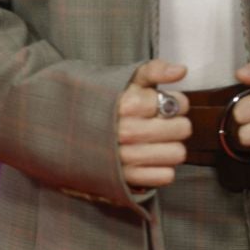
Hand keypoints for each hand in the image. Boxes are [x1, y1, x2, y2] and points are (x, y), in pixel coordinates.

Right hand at [117, 60, 190, 188]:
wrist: (68, 130)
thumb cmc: (107, 102)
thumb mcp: (128, 79)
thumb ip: (156, 69)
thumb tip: (181, 70)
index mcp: (128, 104)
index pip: (179, 104)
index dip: (177, 102)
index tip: (165, 104)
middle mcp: (126, 132)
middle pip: (182, 129)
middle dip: (177, 123)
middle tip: (163, 122)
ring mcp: (124, 158)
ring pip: (177, 153)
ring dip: (171, 146)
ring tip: (157, 140)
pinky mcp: (124, 180)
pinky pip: (165, 176)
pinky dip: (162, 169)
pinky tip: (150, 158)